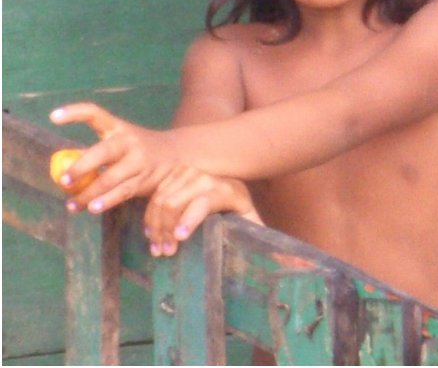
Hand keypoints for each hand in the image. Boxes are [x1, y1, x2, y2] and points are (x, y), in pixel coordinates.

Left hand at [49, 102, 175, 213]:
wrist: (178, 154)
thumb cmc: (138, 149)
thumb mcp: (122, 142)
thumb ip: (99, 152)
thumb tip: (65, 170)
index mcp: (118, 128)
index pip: (95, 114)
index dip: (74, 113)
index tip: (53, 117)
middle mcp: (129, 141)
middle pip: (103, 151)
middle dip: (82, 166)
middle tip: (64, 181)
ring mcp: (139, 161)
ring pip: (111, 178)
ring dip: (89, 193)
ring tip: (72, 204)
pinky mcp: (145, 179)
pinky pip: (123, 192)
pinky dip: (107, 201)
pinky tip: (93, 208)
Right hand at [144, 166, 261, 256]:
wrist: (235, 192)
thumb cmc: (244, 218)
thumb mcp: (253, 228)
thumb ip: (263, 242)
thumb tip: (288, 264)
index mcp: (230, 191)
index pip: (205, 200)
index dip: (191, 217)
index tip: (180, 238)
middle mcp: (209, 178)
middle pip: (178, 198)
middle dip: (167, 226)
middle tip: (165, 253)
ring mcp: (191, 173)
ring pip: (164, 195)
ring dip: (156, 223)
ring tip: (157, 248)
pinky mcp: (177, 174)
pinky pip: (157, 191)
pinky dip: (151, 213)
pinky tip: (150, 233)